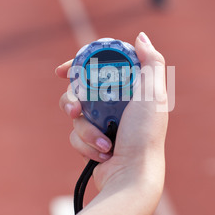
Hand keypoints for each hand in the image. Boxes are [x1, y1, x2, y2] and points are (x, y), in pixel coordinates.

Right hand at [56, 32, 168, 200]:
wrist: (133, 176)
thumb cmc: (144, 135)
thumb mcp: (153, 94)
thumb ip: (151, 63)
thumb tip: (141, 38)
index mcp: (129, 89)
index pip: (99, 68)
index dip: (78, 66)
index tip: (62, 70)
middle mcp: (115, 104)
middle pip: (80, 90)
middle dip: (73, 101)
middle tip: (74, 109)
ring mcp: (103, 123)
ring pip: (75, 115)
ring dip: (86, 130)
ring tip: (103, 143)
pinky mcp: (93, 141)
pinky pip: (76, 135)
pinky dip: (87, 144)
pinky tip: (104, 154)